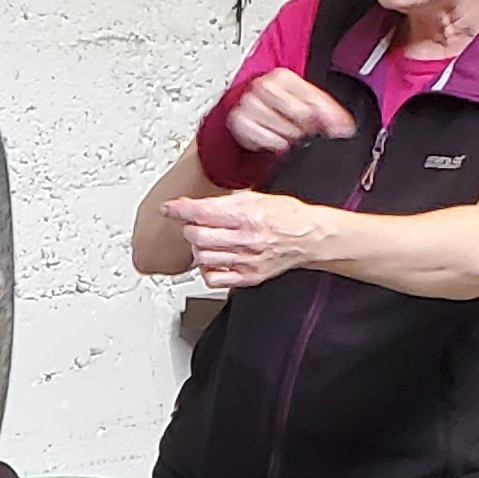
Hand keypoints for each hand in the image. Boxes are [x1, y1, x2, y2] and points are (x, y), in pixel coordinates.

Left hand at [165, 190, 331, 291]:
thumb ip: (225, 202)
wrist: (309, 237)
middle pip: (198, 236)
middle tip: (194, 224)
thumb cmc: (286, 216)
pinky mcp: (248, 277)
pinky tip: (213, 261)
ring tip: (206, 241)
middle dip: (190, 228)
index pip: (203, 212)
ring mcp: (246, 261)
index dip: (181, 209)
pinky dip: (207, 270)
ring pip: (203, 258)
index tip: (169, 208)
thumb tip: (196, 203)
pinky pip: (213, 279)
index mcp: (247, 215)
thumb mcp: (256, 197)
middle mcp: (246, 239)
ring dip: (198, 248)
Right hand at [222, 67, 354, 163]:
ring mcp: (248, 103)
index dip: (325, 116)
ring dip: (288, 136)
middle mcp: (262, 85)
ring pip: (281, 128)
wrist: (250, 113)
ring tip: (288, 133)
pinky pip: (263, 138)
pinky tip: (275, 138)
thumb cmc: (279, 106)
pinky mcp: (238, 120)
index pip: (311, 99)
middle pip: (297, 114)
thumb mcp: (306, 101)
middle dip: (304, 127)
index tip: (334, 129)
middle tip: (304, 130)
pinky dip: (272, 142)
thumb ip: (330, 112)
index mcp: (282, 76)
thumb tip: (345, 128)